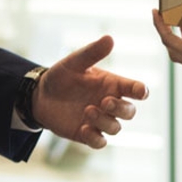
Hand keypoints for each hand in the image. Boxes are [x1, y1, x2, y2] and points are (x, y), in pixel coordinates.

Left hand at [31, 36, 149, 148]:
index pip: (134, 89)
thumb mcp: (74, 62)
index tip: (140, 91)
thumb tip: (109, 38)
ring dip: (105, 121)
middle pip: (129, 112)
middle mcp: (109, 103)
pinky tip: (83, 129)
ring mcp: (99, 120)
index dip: (141, 91)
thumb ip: (92, 53)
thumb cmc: (61, 76)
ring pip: (115, 128)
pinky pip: (99, 142)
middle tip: (104, 101)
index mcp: (112, 84)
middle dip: (121, 108)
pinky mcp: (87, 134)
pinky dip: (95, 138)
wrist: (40, 96)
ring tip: (87, 110)